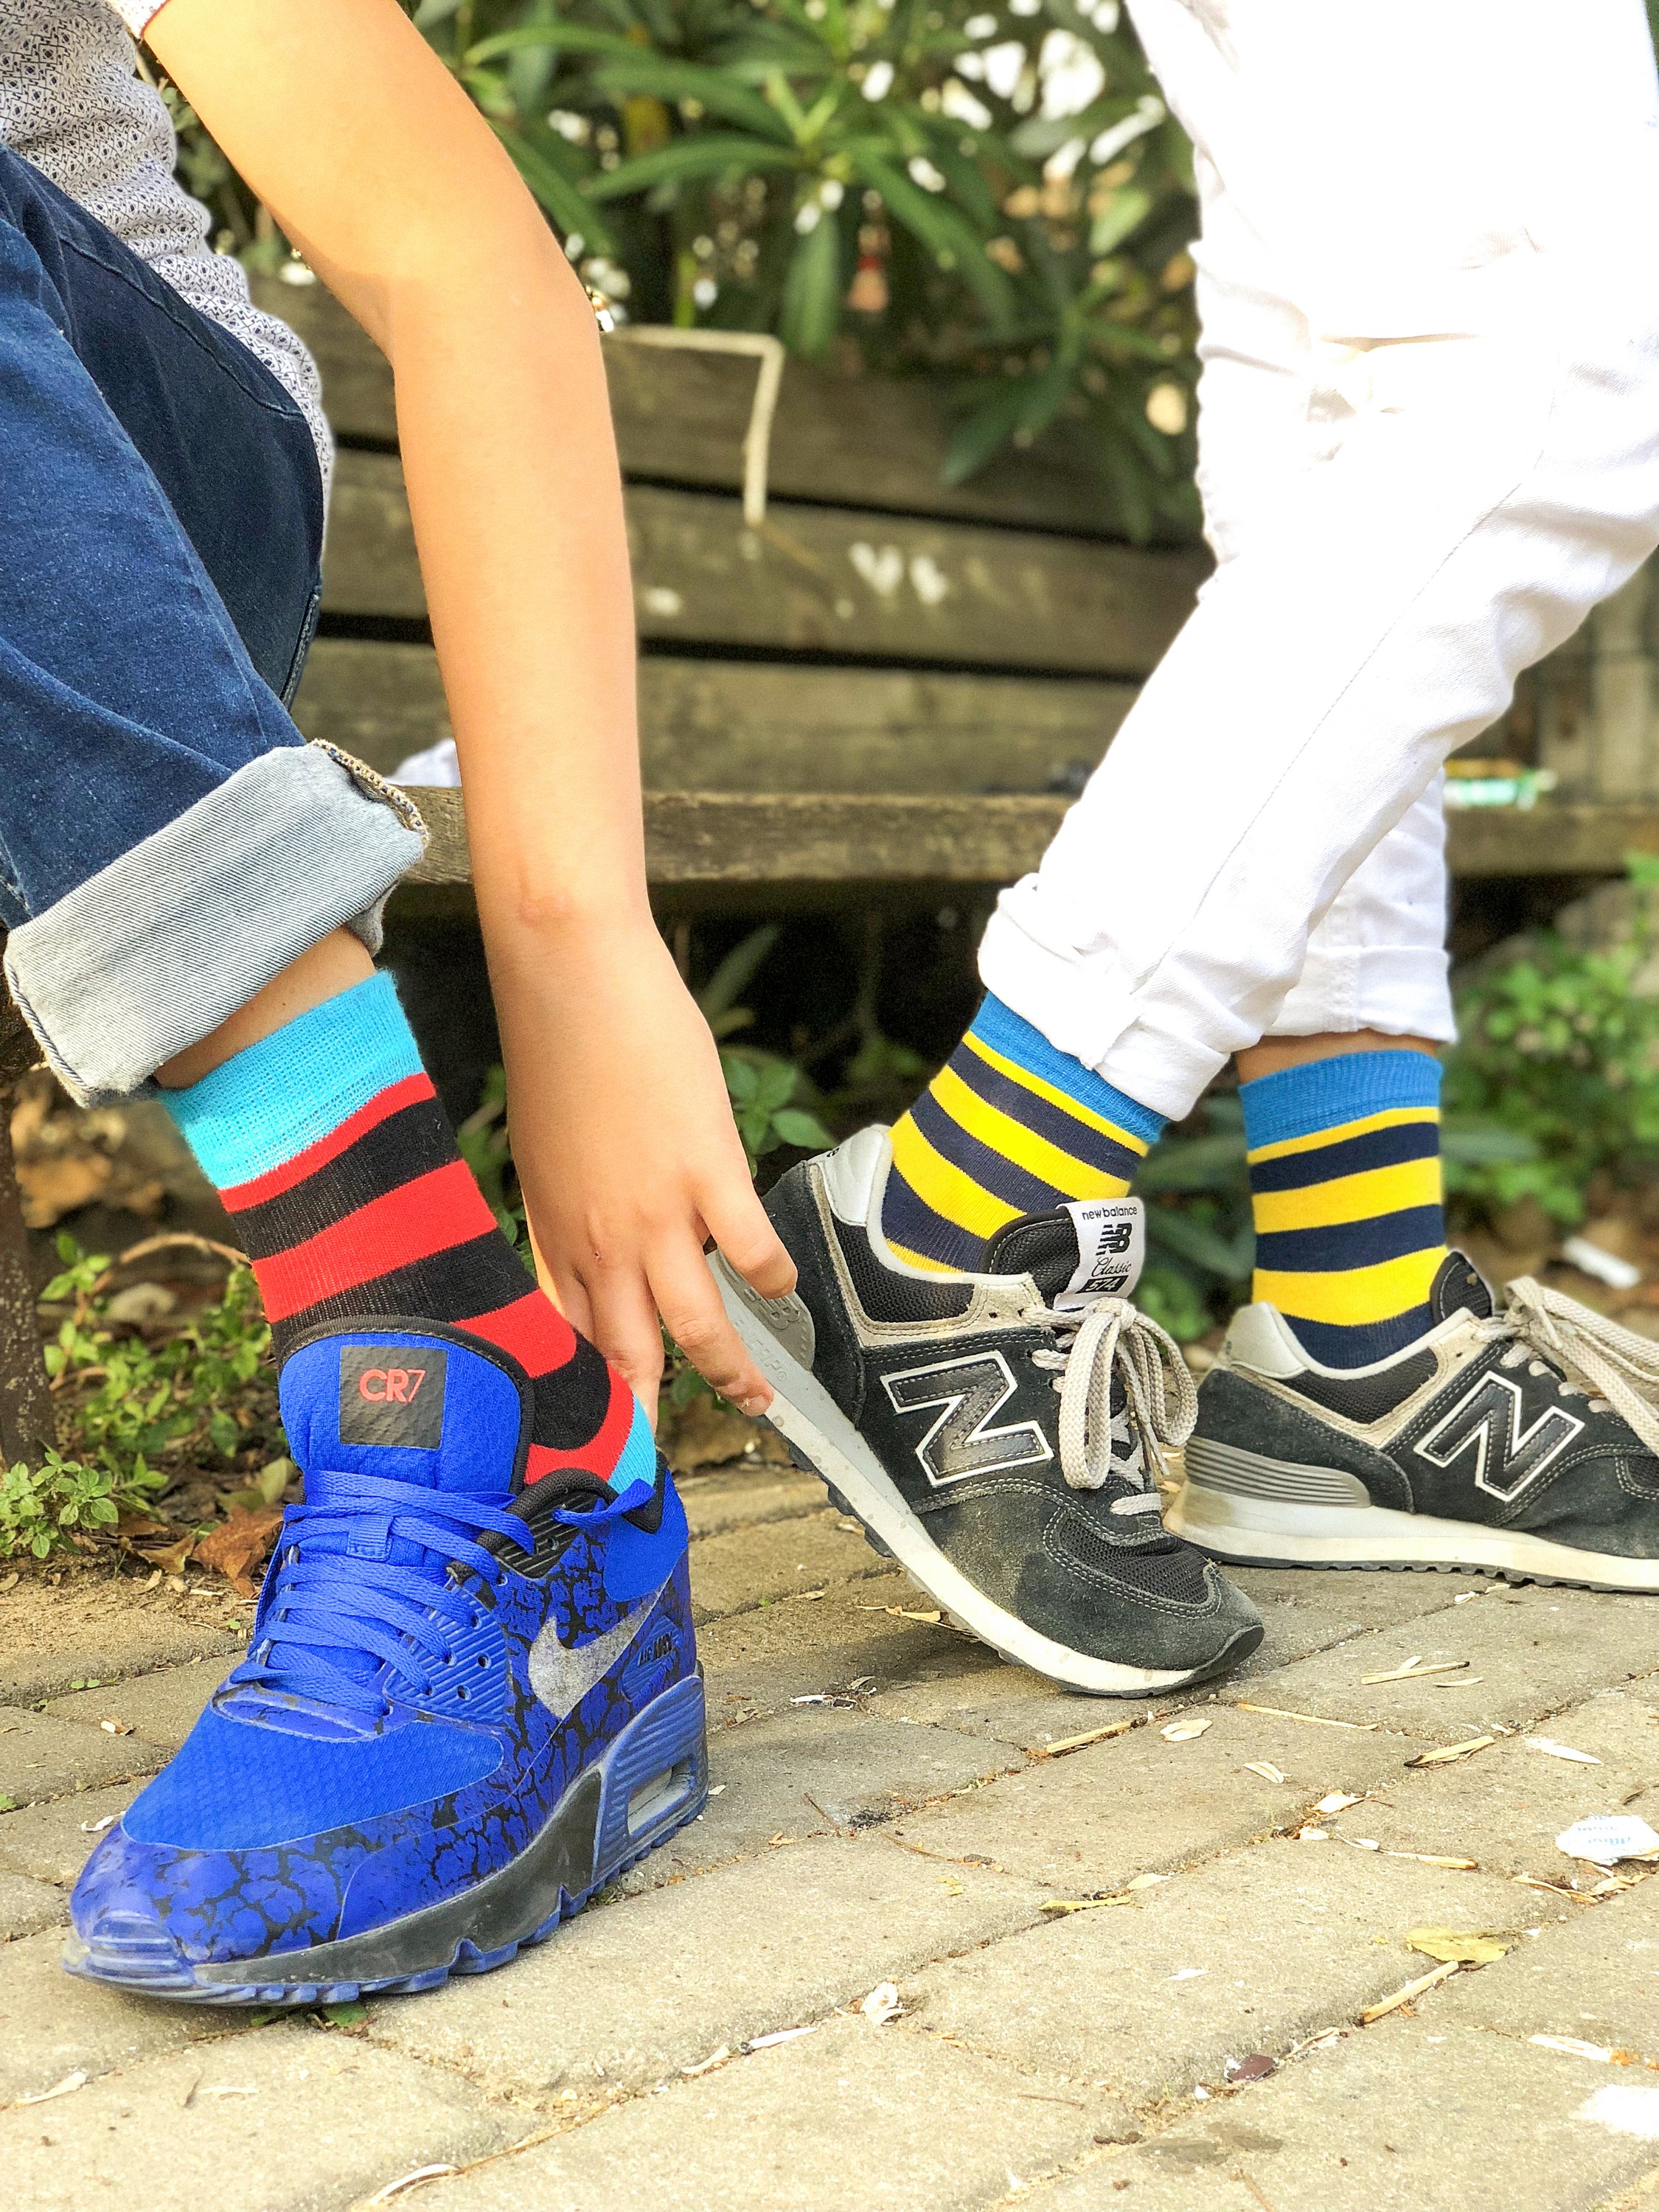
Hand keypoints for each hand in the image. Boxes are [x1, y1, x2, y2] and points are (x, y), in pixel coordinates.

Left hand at [494, 916, 795, 1424]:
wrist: (569, 976)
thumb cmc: (555, 1051)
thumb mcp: (542, 1153)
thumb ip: (566, 1213)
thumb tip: (586, 1256)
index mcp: (553, 1234)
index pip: (568, 1341)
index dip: (589, 1395)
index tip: (605, 1434)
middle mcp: (599, 1240)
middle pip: (627, 1354)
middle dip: (650, 1417)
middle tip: (670, 1460)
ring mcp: (654, 1211)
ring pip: (695, 1327)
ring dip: (729, 1374)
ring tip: (756, 1402)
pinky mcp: (706, 1171)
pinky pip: (752, 1252)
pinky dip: (775, 1280)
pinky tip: (785, 1288)